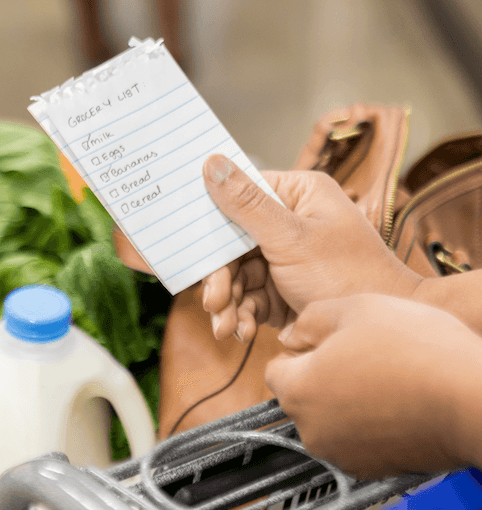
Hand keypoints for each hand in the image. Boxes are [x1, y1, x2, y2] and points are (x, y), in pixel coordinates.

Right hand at [199, 154, 421, 341]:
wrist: (378, 336)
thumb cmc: (348, 275)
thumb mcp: (291, 238)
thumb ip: (247, 204)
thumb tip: (211, 162)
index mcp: (298, 195)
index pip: (240, 195)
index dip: (212, 219)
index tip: (190, 242)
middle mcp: (290, 222)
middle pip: (232, 242)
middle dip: (221, 277)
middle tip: (212, 300)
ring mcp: (285, 258)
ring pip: (236, 275)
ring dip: (227, 302)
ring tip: (224, 327)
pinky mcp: (282, 291)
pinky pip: (247, 298)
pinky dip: (240, 315)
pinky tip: (239, 331)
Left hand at [266, 294, 481, 478]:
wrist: (472, 397)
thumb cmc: (416, 349)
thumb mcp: (353, 308)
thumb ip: (308, 320)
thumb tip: (289, 335)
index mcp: (297, 391)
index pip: (275, 369)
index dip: (301, 351)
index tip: (329, 342)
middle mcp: (311, 430)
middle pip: (302, 396)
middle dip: (322, 376)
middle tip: (362, 354)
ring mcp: (343, 453)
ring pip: (331, 418)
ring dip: (347, 399)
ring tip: (385, 376)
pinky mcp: (374, 467)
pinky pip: (358, 439)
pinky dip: (370, 422)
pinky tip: (398, 400)